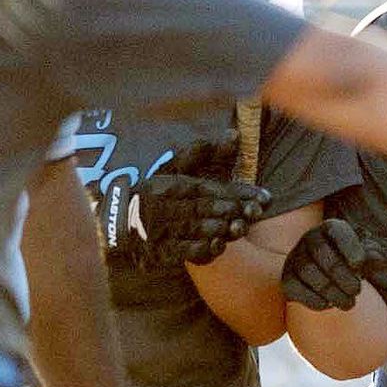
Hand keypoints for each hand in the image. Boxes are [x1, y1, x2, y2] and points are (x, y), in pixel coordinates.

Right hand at [101, 150, 272, 270]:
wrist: (122, 226)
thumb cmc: (160, 194)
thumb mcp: (178, 170)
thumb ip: (206, 153)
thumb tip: (234, 134)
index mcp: (167, 183)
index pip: (205, 185)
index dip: (236, 191)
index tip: (264, 197)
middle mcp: (162, 204)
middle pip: (200, 205)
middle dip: (230, 209)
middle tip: (254, 212)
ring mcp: (159, 229)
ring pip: (192, 227)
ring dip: (219, 228)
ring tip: (239, 227)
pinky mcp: (160, 252)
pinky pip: (182, 251)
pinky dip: (201, 249)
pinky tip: (219, 246)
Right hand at [280, 216, 370, 311]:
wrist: (329, 277)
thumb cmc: (351, 263)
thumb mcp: (366, 255)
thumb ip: (372, 254)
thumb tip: (375, 257)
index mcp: (331, 228)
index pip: (337, 230)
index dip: (350, 248)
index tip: (359, 266)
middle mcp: (309, 238)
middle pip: (322, 253)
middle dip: (342, 276)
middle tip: (356, 291)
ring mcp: (295, 258)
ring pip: (308, 271)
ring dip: (331, 292)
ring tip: (348, 303)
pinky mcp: (287, 279)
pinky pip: (295, 289)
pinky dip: (314, 300)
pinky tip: (329, 304)